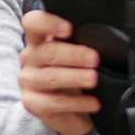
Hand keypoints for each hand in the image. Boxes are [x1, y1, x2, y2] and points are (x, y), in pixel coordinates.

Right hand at [19, 10, 100, 134]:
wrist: (71, 110)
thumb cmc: (75, 74)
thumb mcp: (79, 56)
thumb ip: (83, 42)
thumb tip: (105, 38)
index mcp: (39, 39)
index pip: (33, 23)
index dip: (48, 23)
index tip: (69, 29)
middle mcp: (30, 58)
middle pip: (48, 52)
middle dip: (74, 55)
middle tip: (94, 59)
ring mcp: (29, 81)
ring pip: (51, 77)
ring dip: (75, 77)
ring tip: (94, 79)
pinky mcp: (32, 103)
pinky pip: (55, 102)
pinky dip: (77, 102)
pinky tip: (93, 102)